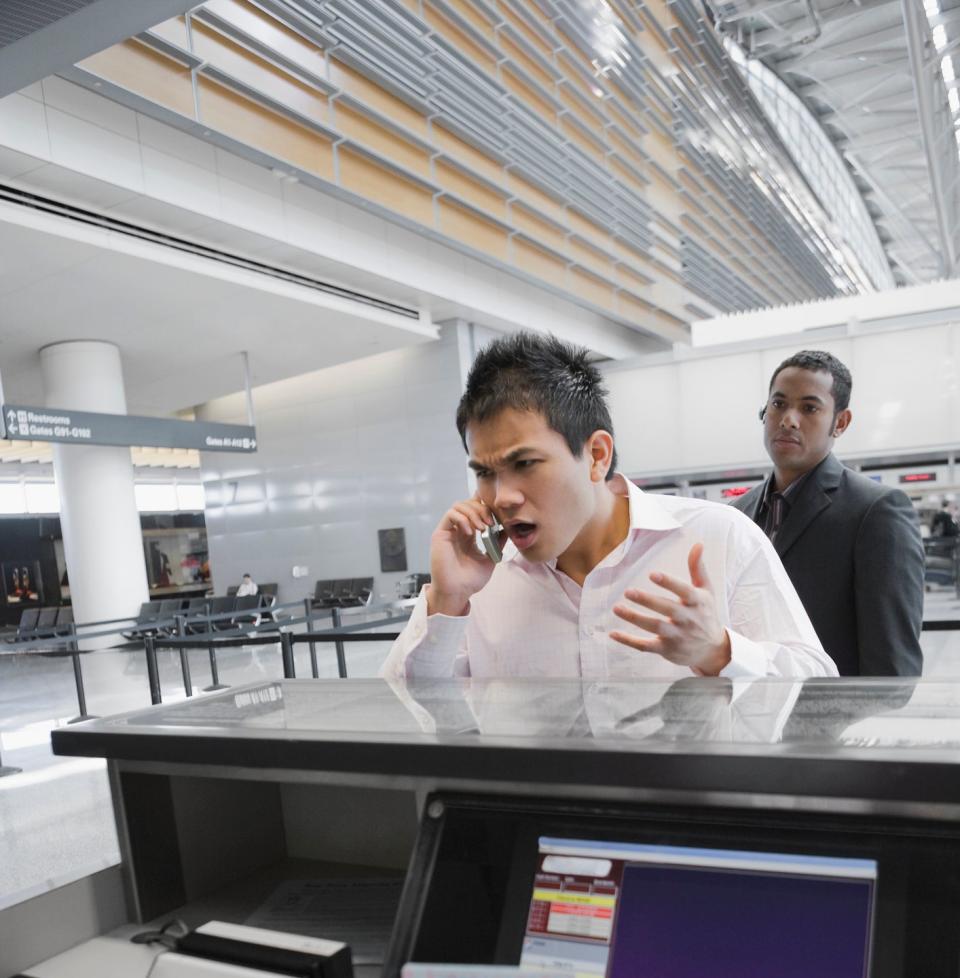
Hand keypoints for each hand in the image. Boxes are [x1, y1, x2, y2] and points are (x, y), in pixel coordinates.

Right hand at [427, 495, 504, 616]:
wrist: (458, 592)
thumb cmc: (471, 579)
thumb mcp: (491, 557)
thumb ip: (498, 542)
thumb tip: (507, 527)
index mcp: (469, 533)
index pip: (475, 509)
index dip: (486, 507)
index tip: (497, 517)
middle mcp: (457, 529)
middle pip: (468, 503)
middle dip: (482, 509)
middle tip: (490, 523)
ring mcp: (448, 531)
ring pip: (459, 505)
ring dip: (473, 513)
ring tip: (482, 528)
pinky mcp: (440, 534)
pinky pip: (450, 515)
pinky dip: (462, 519)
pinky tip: (471, 532)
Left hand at [610, 543, 730, 674]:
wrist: (712, 650)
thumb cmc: (706, 614)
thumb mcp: (706, 591)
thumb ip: (698, 568)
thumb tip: (697, 544)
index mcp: (698, 602)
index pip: (684, 591)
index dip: (669, 583)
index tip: (652, 574)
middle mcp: (688, 620)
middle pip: (667, 609)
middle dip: (648, 601)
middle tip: (628, 591)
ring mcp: (677, 637)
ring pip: (654, 627)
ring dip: (635, 618)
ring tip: (616, 608)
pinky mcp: (667, 650)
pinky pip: (646, 646)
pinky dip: (629, 641)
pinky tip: (613, 633)